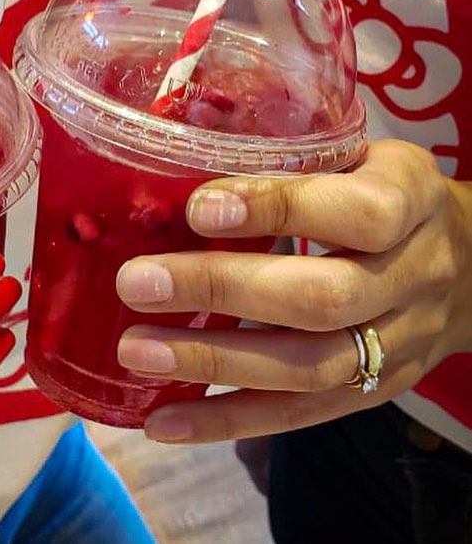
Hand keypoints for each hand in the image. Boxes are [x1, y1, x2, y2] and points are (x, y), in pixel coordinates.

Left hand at [115, 140, 471, 442]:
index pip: (355, 213)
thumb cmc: (388, 193)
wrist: (470, 266)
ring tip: (137, 352)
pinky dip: (229, 419)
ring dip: (214, 362)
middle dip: (221, 291)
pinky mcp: (375, 392)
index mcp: (410, 201)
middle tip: (139, 283)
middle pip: (321, 298)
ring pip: (308, 367)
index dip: (277, 210)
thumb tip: (184, 161)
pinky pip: (302, 415)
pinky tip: (164, 420)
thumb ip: (297, 161)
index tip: (198, 208)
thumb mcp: (363, 156)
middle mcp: (412, 277)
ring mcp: (397, 345)